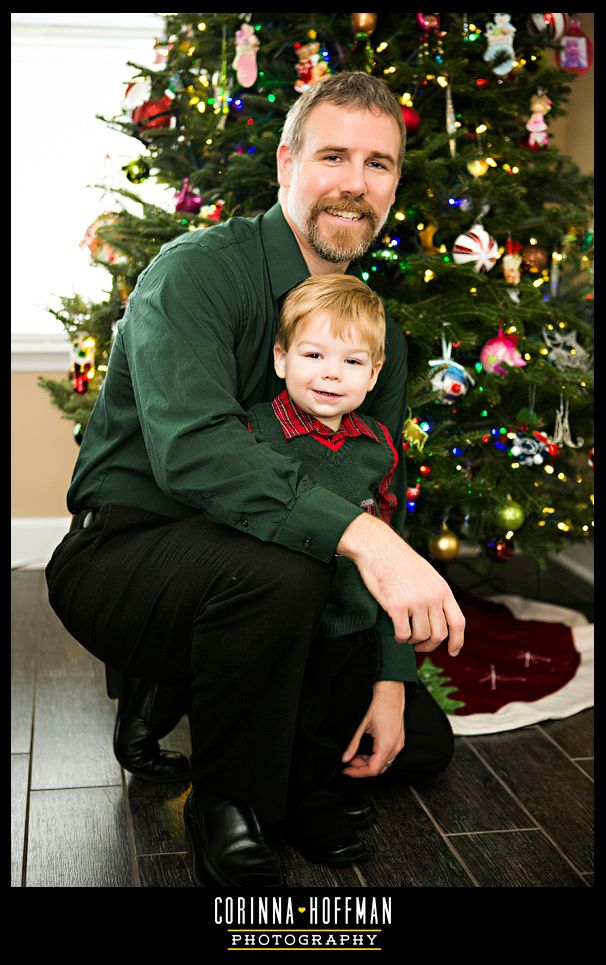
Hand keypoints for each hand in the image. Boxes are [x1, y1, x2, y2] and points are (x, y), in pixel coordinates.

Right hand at [337, 513, 464, 654]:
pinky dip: (400, 638)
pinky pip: (403, 634)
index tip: (453, 652)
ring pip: (421, 636)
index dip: (457, 641)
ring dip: (412, 641)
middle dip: (429, 645)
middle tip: (418, 645)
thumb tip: (437, 616)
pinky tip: (396, 633)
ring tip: (405, 635)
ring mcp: (416, 601)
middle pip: (439, 634)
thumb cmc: (398, 560)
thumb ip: (435, 594)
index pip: (458, 622)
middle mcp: (433, 596)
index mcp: (442, 589)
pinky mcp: (397, 605)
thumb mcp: (427, 574)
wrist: (378, 547)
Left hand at [341, 680, 404, 777]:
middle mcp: (395, 746)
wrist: (391, 691)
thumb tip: (345, 757)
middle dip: (362, 768)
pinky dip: (376, 757)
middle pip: (379, 768)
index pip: (373, 769)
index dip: (358, 772)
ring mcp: (398, 743)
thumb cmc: (379, 703)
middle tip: (349, 762)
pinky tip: (366, 751)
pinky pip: (388, 755)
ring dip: (369, 762)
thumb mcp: (362, 724)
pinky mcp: (398, 739)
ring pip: (384, 763)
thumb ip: (353, 743)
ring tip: (356, 756)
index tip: (347, 770)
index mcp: (386, 744)